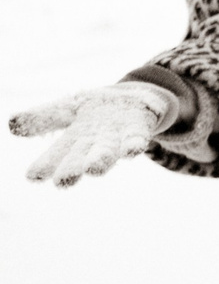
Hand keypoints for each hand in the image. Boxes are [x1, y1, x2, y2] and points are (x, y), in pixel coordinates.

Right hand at [11, 82, 175, 186]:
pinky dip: (135, 144)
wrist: (135, 100)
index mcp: (75, 140)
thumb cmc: (97, 110)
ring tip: (93, 169)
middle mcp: (96, 144)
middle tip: (63, 182)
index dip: (46, 165)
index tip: (32, 176)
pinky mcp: (140, 129)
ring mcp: (119, 138)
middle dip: (73, 169)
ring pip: (109, 152)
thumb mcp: (67, 109)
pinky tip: (133, 151)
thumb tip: (10, 124)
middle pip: (82, 158)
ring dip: (102, 161)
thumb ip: (43, 118)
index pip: (57, 154)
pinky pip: (138, 138)